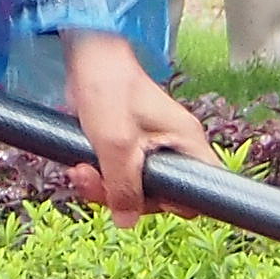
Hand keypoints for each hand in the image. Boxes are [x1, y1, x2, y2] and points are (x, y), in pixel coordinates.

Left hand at [60, 30, 208, 221]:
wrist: (87, 57)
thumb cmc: (110, 89)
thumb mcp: (116, 144)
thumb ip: (124, 186)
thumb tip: (127, 221)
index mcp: (186, 142)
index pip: (200, 191)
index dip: (171, 203)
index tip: (139, 198)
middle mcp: (175, 146)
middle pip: (160, 194)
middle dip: (122, 195)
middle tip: (91, 181)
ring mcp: (153, 146)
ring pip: (135, 186)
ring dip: (104, 186)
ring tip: (79, 172)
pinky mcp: (131, 145)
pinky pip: (121, 174)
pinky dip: (100, 175)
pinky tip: (79, 167)